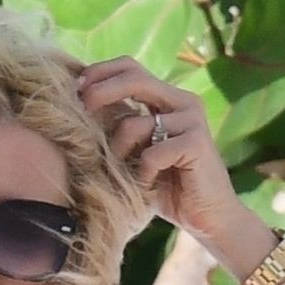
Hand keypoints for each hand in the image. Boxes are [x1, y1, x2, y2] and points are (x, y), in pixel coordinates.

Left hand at [76, 58, 247, 254]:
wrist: (209, 218)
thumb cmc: (168, 188)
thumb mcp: (138, 152)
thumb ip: (120, 128)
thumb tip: (78, 107)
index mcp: (168, 99)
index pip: (130, 67)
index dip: (100, 72)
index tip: (76, 89)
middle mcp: (183, 102)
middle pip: (133, 78)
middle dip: (100, 92)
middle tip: (80, 111)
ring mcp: (192, 120)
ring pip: (133, 124)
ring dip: (118, 154)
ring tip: (125, 175)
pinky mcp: (197, 142)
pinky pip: (150, 153)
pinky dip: (141, 174)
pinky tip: (148, 187)